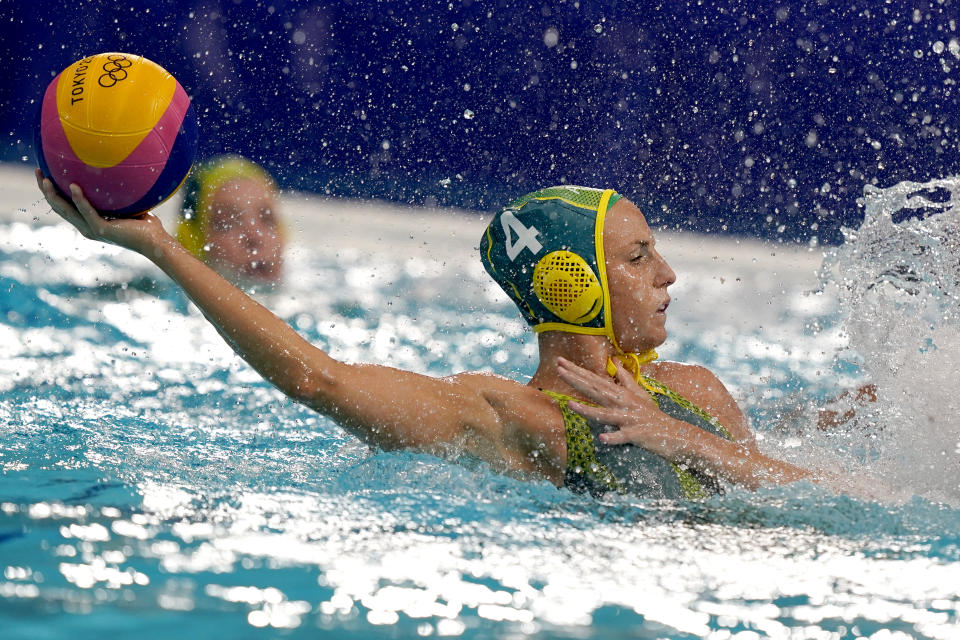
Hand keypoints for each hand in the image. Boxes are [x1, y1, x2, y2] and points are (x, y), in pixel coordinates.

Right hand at [35, 169, 169, 253]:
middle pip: (59, 207)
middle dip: (45, 190)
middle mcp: (87, 227)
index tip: (45, 175)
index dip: (52, 192)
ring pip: (66, 211)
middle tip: (38, 172)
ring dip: (54, 194)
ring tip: (46, 179)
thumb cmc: (146, 225)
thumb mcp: (129, 205)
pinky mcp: (102, 229)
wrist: (156, 242)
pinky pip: (86, 211)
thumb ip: (119, 192)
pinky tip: (73, 185)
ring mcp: (93, 229)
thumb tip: (120, 169)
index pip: (65, 206)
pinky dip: (79, 199)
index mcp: (90, 222)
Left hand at [556, 356, 695, 457]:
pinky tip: (602, 438)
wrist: (677, 434)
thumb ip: (625, 379)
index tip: (560, 362)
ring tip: (571, 405)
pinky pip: (624, 437)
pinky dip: (614, 437)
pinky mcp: (638, 435)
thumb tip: (615, 362)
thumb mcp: (639, 395)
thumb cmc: (653, 416)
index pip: (594, 380)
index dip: (577, 371)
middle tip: (558, 369)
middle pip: (596, 390)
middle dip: (576, 380)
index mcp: (621, 394)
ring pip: (606, 414)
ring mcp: (630, 419)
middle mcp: (624, 403)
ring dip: (589, 411)